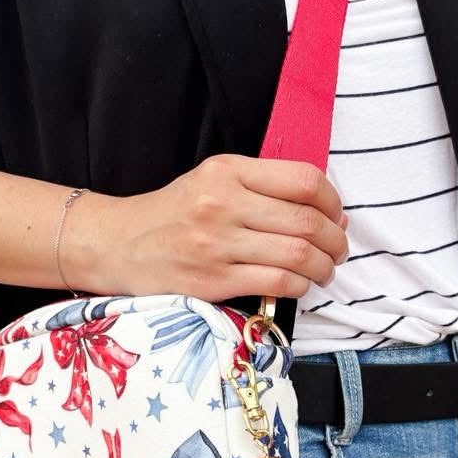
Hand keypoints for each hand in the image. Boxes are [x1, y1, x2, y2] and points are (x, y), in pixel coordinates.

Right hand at [67, 154, 348, 300]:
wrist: (119, 245)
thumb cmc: (173, 214)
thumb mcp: (212, 181)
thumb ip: (263, 188)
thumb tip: (329, 212)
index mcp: (227, 171)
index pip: (303, 180)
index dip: (333, 201)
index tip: (336, 216)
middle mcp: (222, 204)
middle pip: (306, 221)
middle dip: (336, 241)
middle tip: (338, 250)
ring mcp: (217, 244)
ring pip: (297, 255)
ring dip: (323, 267)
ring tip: (325, 270)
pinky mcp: (213, 280)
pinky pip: (277, 283)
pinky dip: (299, 286)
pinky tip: (298, 285)